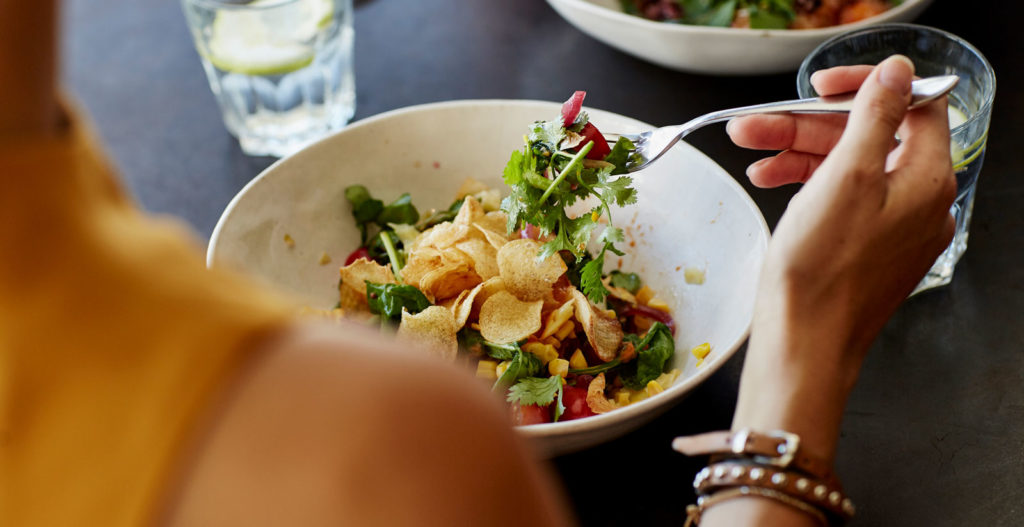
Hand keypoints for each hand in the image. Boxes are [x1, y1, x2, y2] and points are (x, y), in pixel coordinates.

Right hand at [746, 56, 955, 363]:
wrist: (804, 344)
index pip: (910, 106)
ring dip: (797, 153)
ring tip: (750, 154)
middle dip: (808, 126)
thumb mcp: (844, 178)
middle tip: (757, 124)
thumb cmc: (822, 273)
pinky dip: (806, 185)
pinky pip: (842, 199)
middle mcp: (919, 203)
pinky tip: (770, 182)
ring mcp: (893, 228)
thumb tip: (898, 73)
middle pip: (868, 137)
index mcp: (926, 180)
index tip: (819, 86)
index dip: (863, 87)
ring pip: (848, 168)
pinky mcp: (867, 248)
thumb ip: (875, 117)